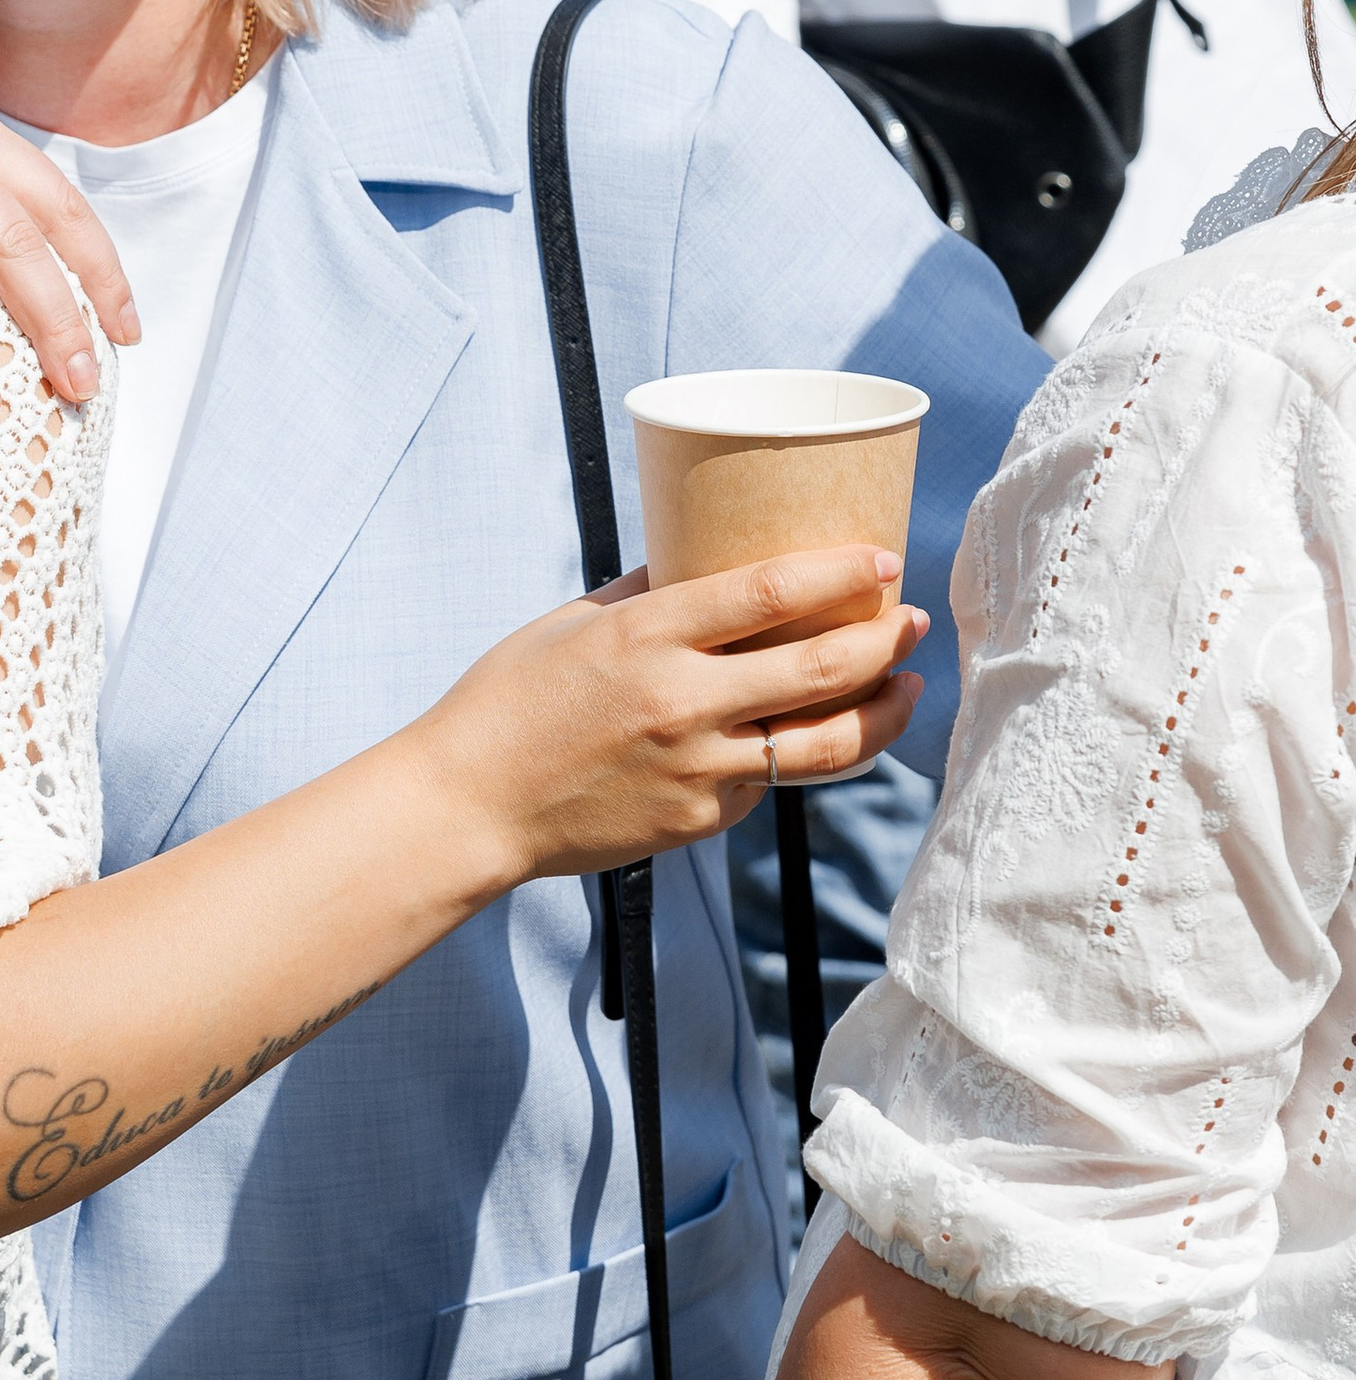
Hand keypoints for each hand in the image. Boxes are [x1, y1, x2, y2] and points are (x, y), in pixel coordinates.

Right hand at [422, 546, 927, 894]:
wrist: (470, 805)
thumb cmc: (508, 701)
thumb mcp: (572, 624)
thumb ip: (647, 594)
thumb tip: (707, 562)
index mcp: (646, 636)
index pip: (769, 592)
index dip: (840, 574)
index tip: (881, 561)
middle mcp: (681, 701)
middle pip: (821, 666)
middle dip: (885, 639)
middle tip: (910, 620)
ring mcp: (696, 768)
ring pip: (826, 743)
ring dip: (882, 711)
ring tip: (907, 687)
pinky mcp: (698, 819)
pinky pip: (772, 780)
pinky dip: (805, 753)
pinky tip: (824, 732)